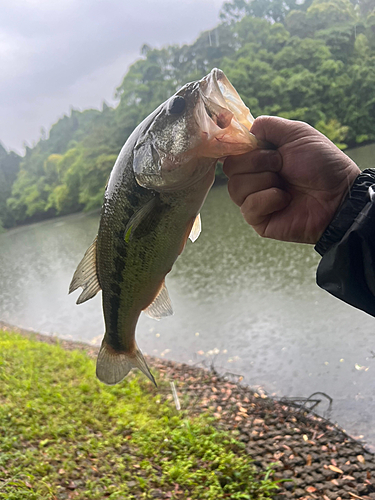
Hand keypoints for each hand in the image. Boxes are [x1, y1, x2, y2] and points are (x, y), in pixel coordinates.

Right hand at [223, 116, 360, 243]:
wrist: (338, 195)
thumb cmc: (322, 164)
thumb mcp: (297, 133)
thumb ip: (268, 125)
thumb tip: (246, 129)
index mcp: (259, 158)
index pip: (232, 151)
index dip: (240, 147)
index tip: (258, 145)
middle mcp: (253, 178)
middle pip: (230, 168)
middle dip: (257, 162)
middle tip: (281, 164)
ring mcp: (254, 200)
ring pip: (235, 187)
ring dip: (265, 181)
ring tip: (285, 184)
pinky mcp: (258, 220)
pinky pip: (248, 207)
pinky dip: (269, 199)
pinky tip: (285, 200)